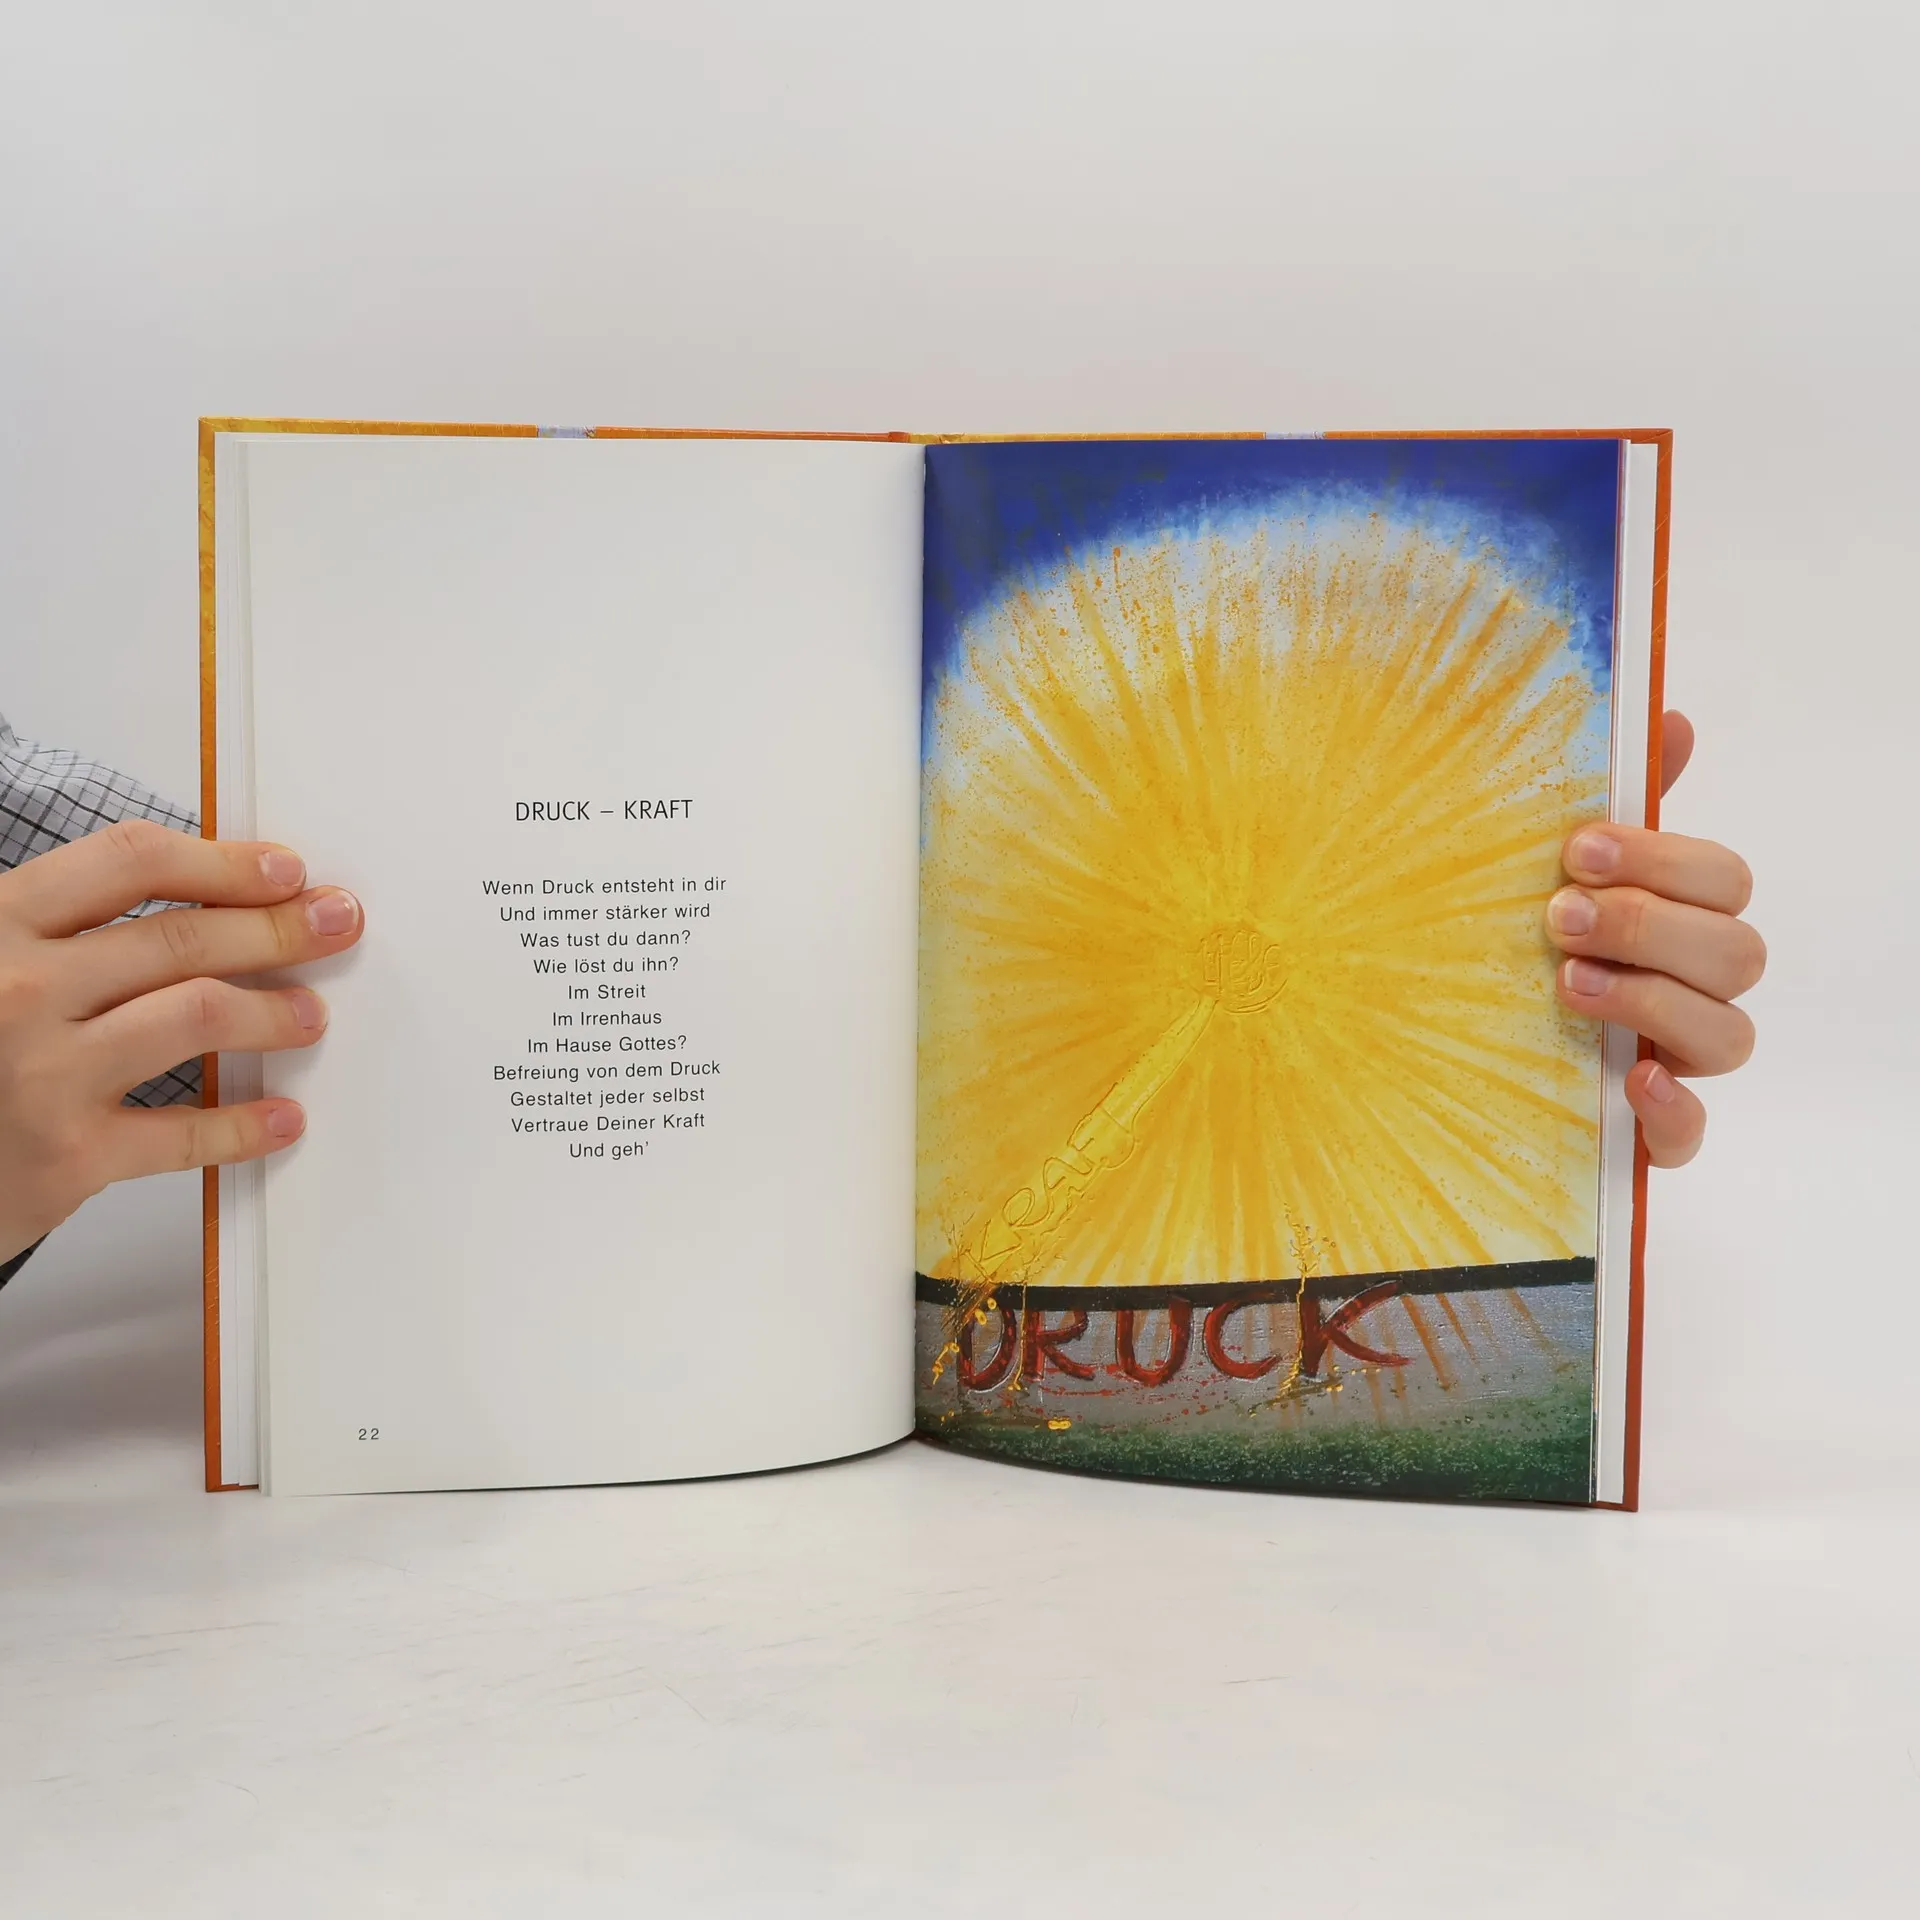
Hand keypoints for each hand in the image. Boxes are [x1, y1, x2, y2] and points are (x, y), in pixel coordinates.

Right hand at [0, 821, 362, 1262]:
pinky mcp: (64, 1158)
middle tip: (337, 925)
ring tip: (311, 1015)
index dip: (224, 862)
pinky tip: (282, 1118)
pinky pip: (183, 1134)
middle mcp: (17, 990)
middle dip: (280, 928)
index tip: (284, 870)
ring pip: (199, 1018)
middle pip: (183, 938)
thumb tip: (209, 900)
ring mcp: (42, 1074)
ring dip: (276, 1013)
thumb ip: (68, 932)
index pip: (131, 862)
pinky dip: (245, 1127)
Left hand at [1548, 711, 1763, 1168]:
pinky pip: (1689, 1134)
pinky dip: (1673, 1110)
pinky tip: (1632, 1081)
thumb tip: (1666, 716)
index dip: (1661, 860)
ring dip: (1654, 1001)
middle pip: (1735, 951)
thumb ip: (1612, 804)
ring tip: (1569, 983)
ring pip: (1728, 1035)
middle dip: (1648, 925)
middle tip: (1559, 916)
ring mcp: (1674, 1062)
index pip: (1722, 880)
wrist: (1432, 1044)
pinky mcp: (1644, 1133)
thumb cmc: (1511, 941)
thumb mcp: (1543, 870)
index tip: (1575, 849)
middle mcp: (1690, 989)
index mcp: (1676, 918)